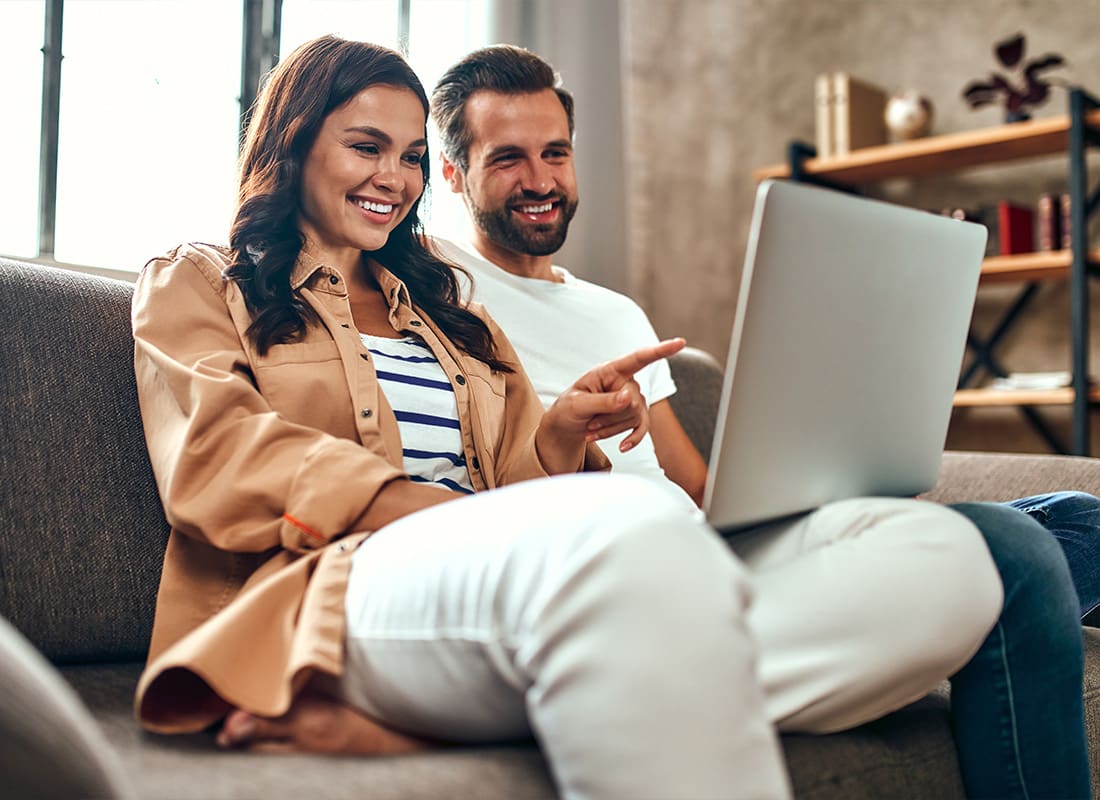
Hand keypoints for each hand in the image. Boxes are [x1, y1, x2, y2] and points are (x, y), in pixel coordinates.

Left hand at [536, 338, 685, 473]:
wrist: (568, 424)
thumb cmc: (569, 407)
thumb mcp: (577, 404)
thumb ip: (602, 401)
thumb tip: (630, 398)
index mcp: (610, 370)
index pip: (639, 358)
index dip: (660, 350)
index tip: (680, 343)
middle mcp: (626, 382)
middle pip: (633, 400)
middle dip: (610, 416)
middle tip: (589, 421)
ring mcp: (633, 399)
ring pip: (635, 416)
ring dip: (611, 428)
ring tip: (590, 428)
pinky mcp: (634, 416)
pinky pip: (642, 428)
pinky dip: (632, 439)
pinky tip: (623, 447)